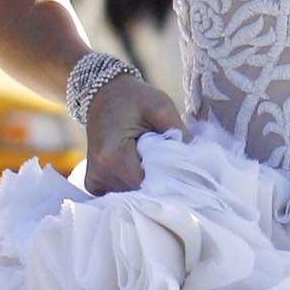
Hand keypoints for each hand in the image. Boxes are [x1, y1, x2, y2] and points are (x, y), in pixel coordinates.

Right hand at [78, 73, 187, 193]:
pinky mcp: (93, 182)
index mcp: (113, 157)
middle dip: (156, 185)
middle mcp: (100, 173)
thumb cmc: (134, 98)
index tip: (177, 171)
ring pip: (128, 197)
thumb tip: (195, 158)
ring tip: (149, 164)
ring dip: (143, 186)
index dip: (166, 182)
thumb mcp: (161, 106)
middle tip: (167, 166)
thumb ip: (178, 132)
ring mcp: (94, 180)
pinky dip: (130, 187)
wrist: (105, 93)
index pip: (147, 187)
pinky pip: (117, 195)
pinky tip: (138, 171)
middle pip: (138, 195)